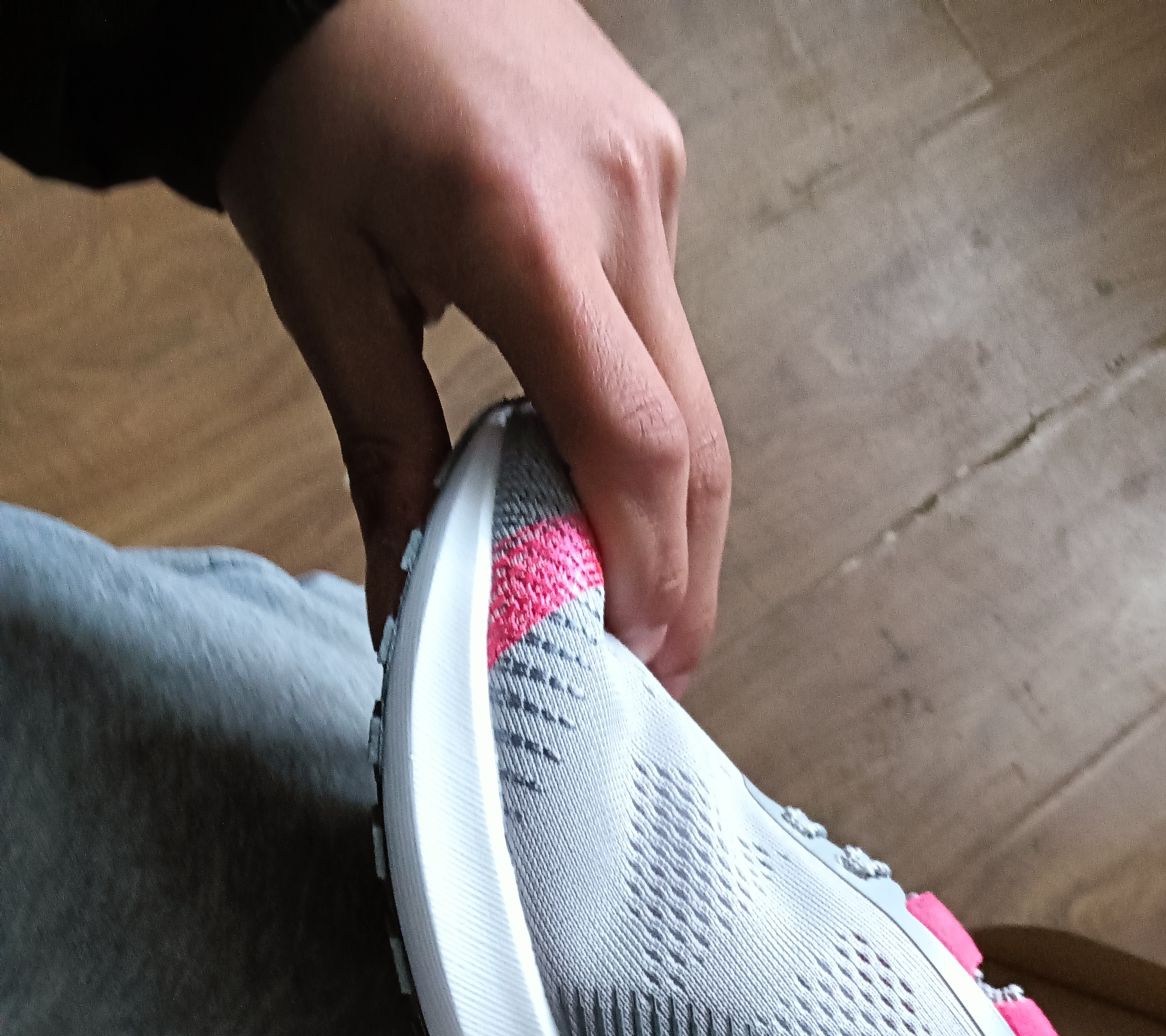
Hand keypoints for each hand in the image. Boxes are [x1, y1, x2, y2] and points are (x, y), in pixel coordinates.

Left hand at [220, 0, 729, 688]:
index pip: (631, 437)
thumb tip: (411, 593)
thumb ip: (380, 438)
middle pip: (697, 438)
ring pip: (700, 391)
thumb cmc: (310, 84)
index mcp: (520, 227)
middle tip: (656, 665)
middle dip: (686, 572)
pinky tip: (611, 477)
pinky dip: (652, 423)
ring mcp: (654, 179)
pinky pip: (672, 328)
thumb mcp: (316, 273)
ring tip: (638, 597)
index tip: (632, 653)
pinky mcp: (658, 169)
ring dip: (675, 511)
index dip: (648, 567)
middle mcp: (620, 201)